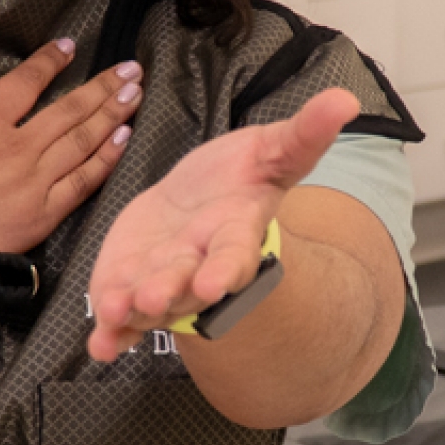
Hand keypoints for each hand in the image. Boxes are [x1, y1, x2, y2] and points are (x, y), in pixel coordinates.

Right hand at [0, 36, 138, 295]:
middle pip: (69, 110)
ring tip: (135, 95)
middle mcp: (14, 148)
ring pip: (82, 143)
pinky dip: (105, 161)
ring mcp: (31, 184)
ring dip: (113, 116)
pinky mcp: (38, 218)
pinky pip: (81, 184)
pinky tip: (122, 141)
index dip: (50, 61)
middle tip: (131, 68)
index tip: (71, 46)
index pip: (26, 82)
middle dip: (104, 86)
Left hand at [84, 87, 359, 360]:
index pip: (234, 256)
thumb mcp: (272, 149)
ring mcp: (163, 279)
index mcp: (235, 235)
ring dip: (131, 312)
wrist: (199, 198)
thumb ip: (305, 133)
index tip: (214, 283)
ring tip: (113, 311)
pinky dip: (110, 332)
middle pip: (186, 284)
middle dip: (169, 291)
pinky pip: (120, 315)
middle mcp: (199, 265)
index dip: (225, 270)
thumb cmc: (240, 175)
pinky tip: (99, 345)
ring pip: (149, 303)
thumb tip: (345, 99)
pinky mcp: (130, 282)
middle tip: (152, 298)